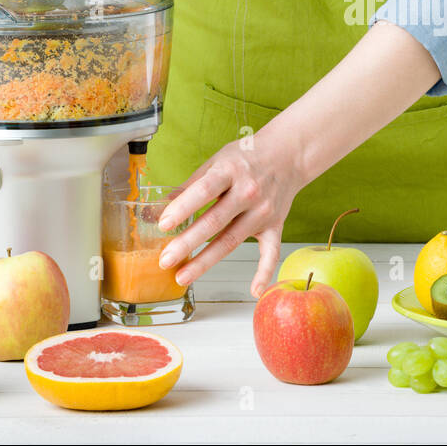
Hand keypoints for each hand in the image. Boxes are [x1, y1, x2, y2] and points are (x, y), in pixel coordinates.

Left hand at [156, 133, 305, 297]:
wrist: (287, 154)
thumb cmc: (247, 157)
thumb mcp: (217, 162)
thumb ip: (190, 186)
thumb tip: (159, 209)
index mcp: (231, 171)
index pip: (204, 191)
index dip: (183, 208)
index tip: (163, 224)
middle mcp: (249, 192)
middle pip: (215, 221)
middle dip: (187, 243)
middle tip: (165, 260)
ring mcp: (263, 211)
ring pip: (231, 240)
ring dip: (205, 261)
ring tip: (182, 276)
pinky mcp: (275, 225)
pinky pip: (271, 253)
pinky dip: (264, 272)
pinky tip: (253, 290)